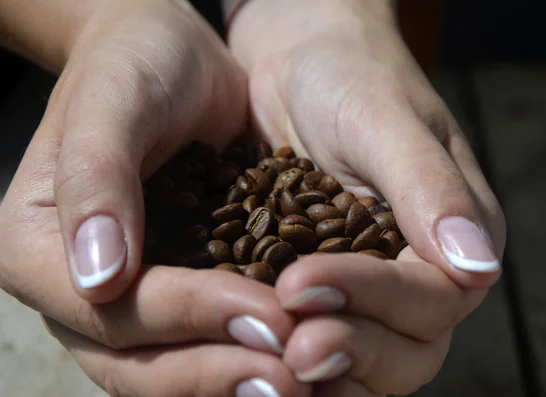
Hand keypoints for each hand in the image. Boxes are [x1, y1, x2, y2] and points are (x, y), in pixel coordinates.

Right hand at [0, 1, 310, 394]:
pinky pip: (207, 342)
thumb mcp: (115, 100)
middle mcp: (76, 289)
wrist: (171, 61)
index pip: (113, 310)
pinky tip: (303, 360)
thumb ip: (97, 177)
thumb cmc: (136, 63)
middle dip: (219, 371)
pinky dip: (249, 357)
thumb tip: (98, 276)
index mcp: (37, 248)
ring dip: (238, 379)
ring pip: (173, 368)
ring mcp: (127, 300)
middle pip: (138, 362)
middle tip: (297, 377)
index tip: (271, 319)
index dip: (192, 318)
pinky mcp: (175, 293)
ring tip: (308, 381)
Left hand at [228, 1, 505, 393]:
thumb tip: (477, 264)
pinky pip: (321, 338)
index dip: (374, 302)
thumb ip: (431, 188)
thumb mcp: (386, 120)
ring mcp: (371, 288)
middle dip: (352, 351)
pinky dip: (291, 355)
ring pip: (369, 361)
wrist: (300, 64)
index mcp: (454, 235)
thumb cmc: (349, 75)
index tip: (300, 287)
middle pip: (409, 349)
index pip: (434, 298)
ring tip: (272, 356)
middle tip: (291, 346)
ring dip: (326, 369)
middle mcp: (420, 272)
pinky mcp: (325, 290)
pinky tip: (257, 351)